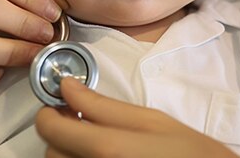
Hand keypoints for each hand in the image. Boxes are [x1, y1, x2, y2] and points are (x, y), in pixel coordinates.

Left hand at [35, 78, 237, 157]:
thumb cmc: (191, 153)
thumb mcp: (151, 120)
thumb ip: (103, 105)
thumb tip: (67, 87)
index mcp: (108, 149)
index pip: (50, 129)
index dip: (48, 113)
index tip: (60, 105)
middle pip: (51, 152)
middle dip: (61, 133)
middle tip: (82, 119)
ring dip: (69, 152)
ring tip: (95, 140)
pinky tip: (103, 155)